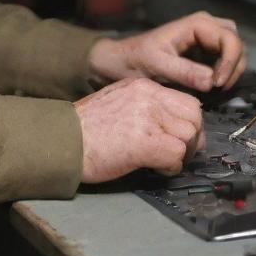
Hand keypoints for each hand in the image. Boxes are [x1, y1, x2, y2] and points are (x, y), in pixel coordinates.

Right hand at [74, 77, 205, 182]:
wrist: (61, 140)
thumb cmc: (83, 128)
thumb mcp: (116, 101)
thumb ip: (144, 106)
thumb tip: (168, 125)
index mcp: (141, 86)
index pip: (186, 100)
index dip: (188, 122)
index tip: (179, 137)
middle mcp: (148, 98)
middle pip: (194, 116)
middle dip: (191, 138)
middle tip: (177, 152)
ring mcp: (147, 119)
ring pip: (189, 136)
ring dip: (181, 154)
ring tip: (162, 161)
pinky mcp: (144, 143)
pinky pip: (176, 156)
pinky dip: (171, 167)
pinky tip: (156, 169)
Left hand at [87, 11, 246, 92]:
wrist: (119, 62)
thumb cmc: (135, 59)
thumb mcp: (157, 65)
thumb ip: (184, 72)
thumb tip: (212, 82)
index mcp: (196, 24)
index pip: (230, 39)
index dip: (230, 63)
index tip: (217, 84)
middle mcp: (205, 27)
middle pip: (236, 43)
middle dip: (234, 66)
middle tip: (218, 88)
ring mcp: (205, 38)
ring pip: (234, 51)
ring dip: (230, 71)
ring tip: (214, 89)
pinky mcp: (204, 52)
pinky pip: (224, 60)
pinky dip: (223, 74)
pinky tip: (210, 87)